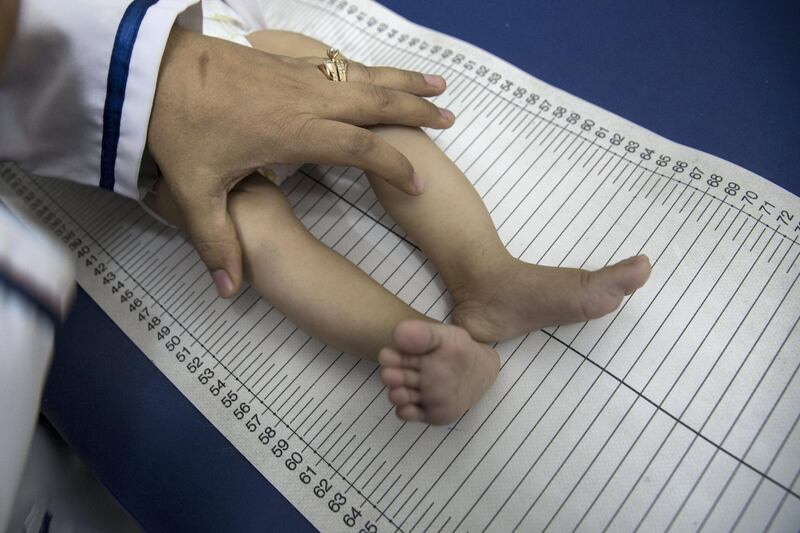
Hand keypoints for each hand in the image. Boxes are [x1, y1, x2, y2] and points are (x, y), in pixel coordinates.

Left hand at [147, 27, 451, 297]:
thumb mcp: (193, 189)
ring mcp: (298, 76)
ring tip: (437, 83)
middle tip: (451, 116)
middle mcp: (307, 100)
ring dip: (402, 81)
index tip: (419, 182)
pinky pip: (341, 64)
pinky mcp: (286, 62)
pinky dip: (369, 69)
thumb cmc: (176, 126)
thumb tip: (229, 290)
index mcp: (295, 133)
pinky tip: (378, 73)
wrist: (149, 65)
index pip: (360, 148)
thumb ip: (216, 240)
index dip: (393, 165)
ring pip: (364, 75)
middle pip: (375, 102)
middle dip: (416, 109)